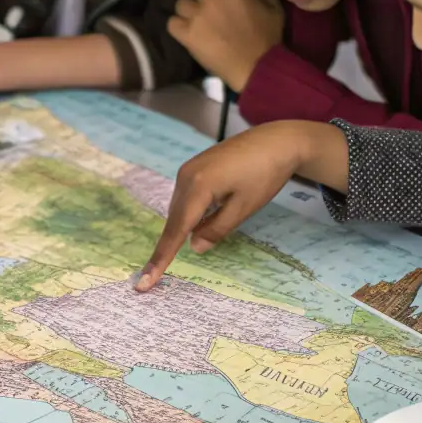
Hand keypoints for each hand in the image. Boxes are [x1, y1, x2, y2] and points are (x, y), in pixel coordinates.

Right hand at [135, 123, 308, 291]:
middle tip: (171, 267)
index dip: (161, 258)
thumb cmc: (265, 175)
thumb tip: (194, 247)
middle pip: (176, 219)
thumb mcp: (244, 208)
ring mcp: (189, 169)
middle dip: (175, 242)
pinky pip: (186, 196)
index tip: (145, 281)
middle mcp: (186, 176)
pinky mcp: (195, 166)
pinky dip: (192, 212)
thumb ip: (217, 230)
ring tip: (213, 226)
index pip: (176, 230)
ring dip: (188, 225)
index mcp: (198, 186)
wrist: (276, 141)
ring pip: (180, 208)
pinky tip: (211, 212)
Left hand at [168, 0, 283, 91]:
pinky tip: (189, 32)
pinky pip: (171, 22)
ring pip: (180, 2)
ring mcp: (197, 15)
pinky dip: (178, 27)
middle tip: (207, 4)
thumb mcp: (272, 4)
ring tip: (198, 21)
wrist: (258, 67)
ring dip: (188, 10)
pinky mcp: (186, 34)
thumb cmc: (268, 36)